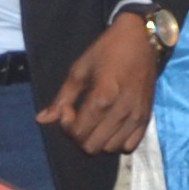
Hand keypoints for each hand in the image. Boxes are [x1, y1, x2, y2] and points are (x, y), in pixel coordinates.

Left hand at [36, 12, 167, 156]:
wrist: (141, 41)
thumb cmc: (106, 51)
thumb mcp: (79, 70)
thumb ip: (62, 98)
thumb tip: (41, 120)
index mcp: (102, 98)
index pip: (78, 133)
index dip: (66, 125)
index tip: (68, 108)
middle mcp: (121, 112)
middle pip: (92, 147)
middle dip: (79, 136)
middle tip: (78, 116)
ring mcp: (137, 117)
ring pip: (110, 149)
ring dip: (97, 139)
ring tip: (93, 121)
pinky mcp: (147, 119)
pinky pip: (130, 146)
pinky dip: (116, 142)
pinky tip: (110, 126)